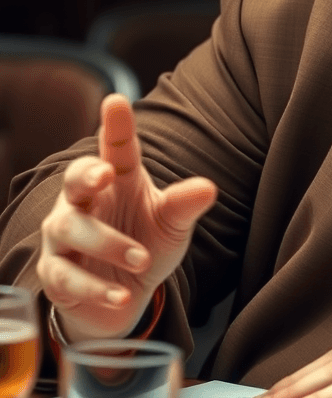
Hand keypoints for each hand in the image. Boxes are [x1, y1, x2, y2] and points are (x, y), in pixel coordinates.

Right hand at [37, 94, 217, 340]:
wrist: (124, 295)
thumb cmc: (148, 243)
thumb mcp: (172, 224)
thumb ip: (185, 205)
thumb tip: (208, 188)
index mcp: (116, 180)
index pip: (115, 147)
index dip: (116, 125)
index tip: (116, 100)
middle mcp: (83, 202)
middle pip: (75, 180)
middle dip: (87, 173)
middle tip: (106, 173)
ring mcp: (64, 237)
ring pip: (70, 230)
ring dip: (107, 245)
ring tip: (142, 259)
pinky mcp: (56, 275)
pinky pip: (67, 278)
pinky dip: (95, 288)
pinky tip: (122, 297)